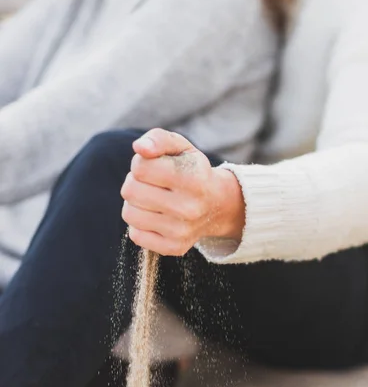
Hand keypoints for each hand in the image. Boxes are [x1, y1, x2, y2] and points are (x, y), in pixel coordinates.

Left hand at [121, 128, 244, 255]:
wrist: (218, 206)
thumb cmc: (192, 171)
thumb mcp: (181, 148)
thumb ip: (158, 139)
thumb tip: (140, 148)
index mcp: (192, 178)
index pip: (140, 167)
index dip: (141, 163)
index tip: (153, 166)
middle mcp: (189, 207)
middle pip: (130, 191)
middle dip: (135, 182)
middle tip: (151, 183)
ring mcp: (182, 231)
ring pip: (130, 214)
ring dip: (135, 203)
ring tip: (151, 199)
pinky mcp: (174, 247)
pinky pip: (136, 235)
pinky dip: (140, 224)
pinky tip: (155, 217)